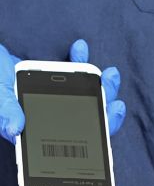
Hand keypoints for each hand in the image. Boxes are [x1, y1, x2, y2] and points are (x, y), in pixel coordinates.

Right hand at [0, 39, 124, 143]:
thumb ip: (6, 112)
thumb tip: (15, 130)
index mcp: (45, 131)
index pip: (79, 137)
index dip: (99, 130)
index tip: (111, 111)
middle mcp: (56, 119)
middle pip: (90, 117)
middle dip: (106, 101)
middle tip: (112, 83)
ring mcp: (58, 102)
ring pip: (87, 98)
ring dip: (101, 84)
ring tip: (110, 71)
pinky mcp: (56, 85)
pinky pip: (73, 76)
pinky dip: (79, 61)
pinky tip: (80, 48)